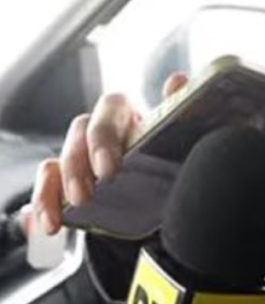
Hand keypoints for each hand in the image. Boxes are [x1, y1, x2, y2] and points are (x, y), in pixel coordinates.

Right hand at [29, 73, 188, 235]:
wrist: (165, 190)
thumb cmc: (170, 156)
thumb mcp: (180, 137)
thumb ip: (181, 109)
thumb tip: (178, 80)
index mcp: (129, 112)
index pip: (110, 107)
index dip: (104, 136)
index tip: (108, 171)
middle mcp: (100, 126)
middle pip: (80, 132)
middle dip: (81, 165)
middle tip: (87, 196)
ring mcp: (80, 152)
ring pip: (61, 159)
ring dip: (61, 185)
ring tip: (75, 208)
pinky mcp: (65, 178)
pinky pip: (47, 184)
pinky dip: (45, 202)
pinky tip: (50, 224)